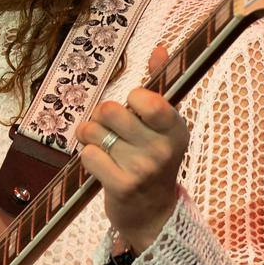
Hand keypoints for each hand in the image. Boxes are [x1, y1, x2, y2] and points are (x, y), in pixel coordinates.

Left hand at [75, 45, 187, 253]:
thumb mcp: (164, 126)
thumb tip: (158, 49)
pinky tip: (101, 166)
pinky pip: (87, 155)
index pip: (144, 98)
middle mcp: (163, 149)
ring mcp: (142, 170)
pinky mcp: (121, 186)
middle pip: (110, 111)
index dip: (130, 101)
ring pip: (94, 132)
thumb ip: (159, 87)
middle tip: (112, 132)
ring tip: (105, 148)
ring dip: (92, 138)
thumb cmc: (154, 162)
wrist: (152, 215)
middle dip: (102, 118)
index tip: (134, 112)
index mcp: (176, 129)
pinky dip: (88, 157)